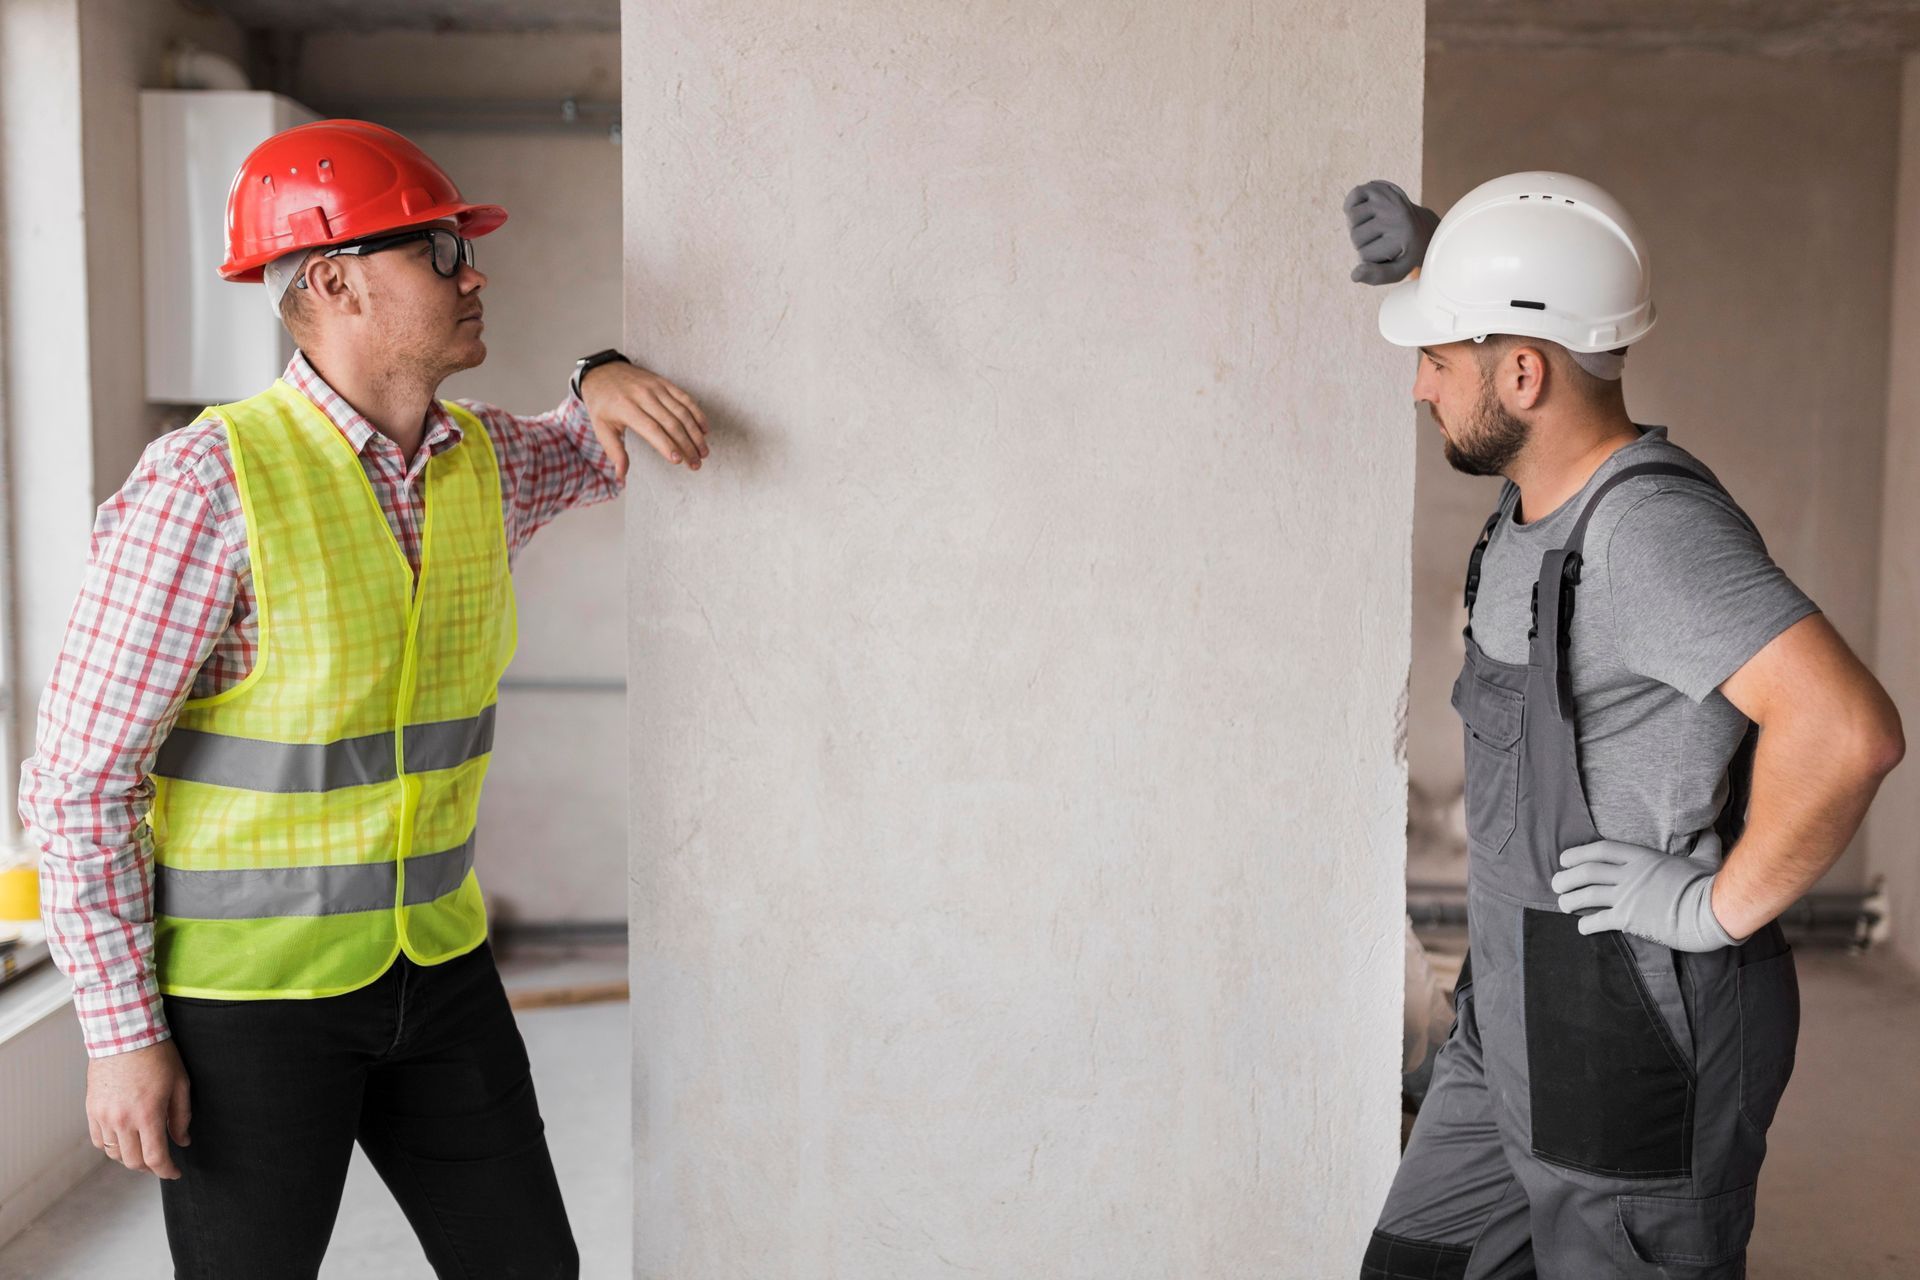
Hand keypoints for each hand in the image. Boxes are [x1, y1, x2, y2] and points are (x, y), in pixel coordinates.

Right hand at [87, 1039, 191, 1178]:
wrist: (124, 1034)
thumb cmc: (157, 1055)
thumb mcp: (180, 1084)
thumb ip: (182, 1116)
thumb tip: (182, 1140)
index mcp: (147, 1115)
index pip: (155, 1157)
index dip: (167, 1171)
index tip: (175, 1172)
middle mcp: (122, 1120)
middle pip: (132, 1161)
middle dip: (149, 1167)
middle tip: (161, 1161)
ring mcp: (103, 1116)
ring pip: (113, 1153)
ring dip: (129, 1157)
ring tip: (143, 1150)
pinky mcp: (91, 1109)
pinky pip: (98, 1140)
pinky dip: (111, 1146)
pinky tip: (124, 1139)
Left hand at [579, 361, 709, 479]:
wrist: (603, 371)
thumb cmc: (602, 403)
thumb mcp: (601, 427)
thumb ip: (614, 452)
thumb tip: (622, 477)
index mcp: (626, 407)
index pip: (651, 429)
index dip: (667, 445)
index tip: (678, 460)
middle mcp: (643, 396)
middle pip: (671, 423)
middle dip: (687, 445)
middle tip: (696, 463)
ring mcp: (656, 388)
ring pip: (682, 412)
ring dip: (696, 433)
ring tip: (703, 452)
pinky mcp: (664, 383)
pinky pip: (685, 398)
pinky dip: (697, 414)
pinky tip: (704, 429)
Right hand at [1344, 180, 1439, 285]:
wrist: (1420, 227)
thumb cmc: (1405, 252)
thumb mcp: (1397, 270)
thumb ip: (1376, 277)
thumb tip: (1354, 275)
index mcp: (1404, 237)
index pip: (1364, 256)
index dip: (1371, 258)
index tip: (1389, 253)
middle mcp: (1398, 216)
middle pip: (1356, 237)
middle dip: (1364, 242)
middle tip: (1382, 238)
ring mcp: (1388, 200)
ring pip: (1352, 219)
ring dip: (1358, 225)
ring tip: (1376, 226)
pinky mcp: (1381, 187)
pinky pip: (1352, 197)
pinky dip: (1352, 205)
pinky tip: (1366, 211)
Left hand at [1551, 834, 1743, 952]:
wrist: (1711, 912)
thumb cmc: (1709, 885)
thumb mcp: (1705, 859)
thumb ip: (1703, 844)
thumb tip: (1710, 831)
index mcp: (1642, 857)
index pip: (1601, 850)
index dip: (1578, 853)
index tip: (1565, 859)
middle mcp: (1629, 875)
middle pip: (1587, 872)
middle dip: (1566, 878)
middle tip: (1556, 884)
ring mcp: (1627, 897)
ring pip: (1587, 895)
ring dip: (1570, 900)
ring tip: (1563, 905)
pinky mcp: (1629, 919)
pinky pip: (1600, 920)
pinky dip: (1587, 924)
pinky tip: (1582, 928)